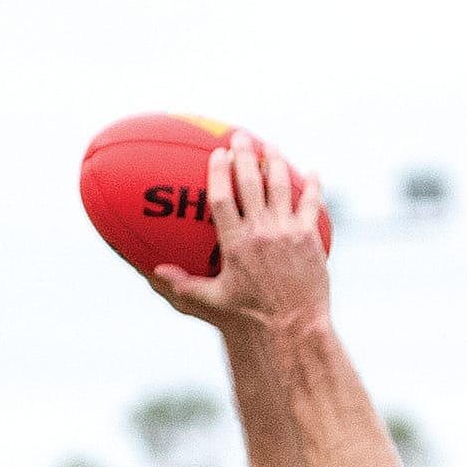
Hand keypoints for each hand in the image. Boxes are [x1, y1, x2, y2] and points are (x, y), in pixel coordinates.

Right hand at [152, 135, 328, 334]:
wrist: (292, 331)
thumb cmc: (250, 320)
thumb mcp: (212, 304)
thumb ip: (184, 285)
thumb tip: (154, 272)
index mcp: (235, 244)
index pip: (223, 197)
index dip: (219, 171)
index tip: (217, 153)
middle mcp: (261, 232)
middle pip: (251, 181)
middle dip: (245, 153)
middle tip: (241, 136)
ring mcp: (287, 232)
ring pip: (280, 185)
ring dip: (275, 161)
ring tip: (271, 147)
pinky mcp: (309, 239)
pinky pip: (311, 204)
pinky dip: (312, 186)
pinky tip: (311, 173)